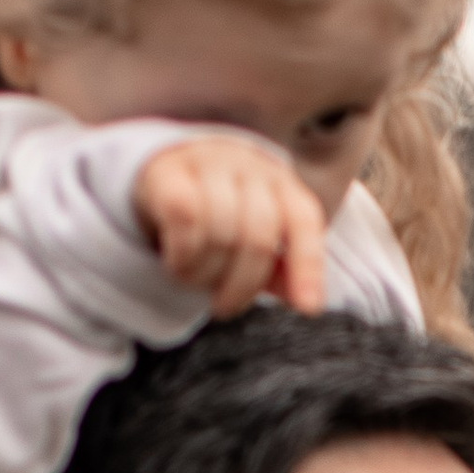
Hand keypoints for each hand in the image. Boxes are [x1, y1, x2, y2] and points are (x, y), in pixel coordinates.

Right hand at [134, 138, 328, 316]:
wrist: (165, 172)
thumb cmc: (219, 215)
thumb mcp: (256, 246)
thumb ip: (282, 272)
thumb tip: (305, 303)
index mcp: (281, 185)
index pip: (303, 220)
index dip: (308, 266)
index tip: (308, 307)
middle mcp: (249, 168)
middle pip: (258, 236)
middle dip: (241, 285)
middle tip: (223, 305)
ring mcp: (208, 165)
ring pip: (220, 231)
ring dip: (205, 274)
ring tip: (193, 281)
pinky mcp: (168, 172)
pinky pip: (184, 216)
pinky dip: (183, 254)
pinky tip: (177, 263)